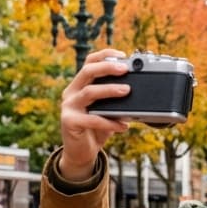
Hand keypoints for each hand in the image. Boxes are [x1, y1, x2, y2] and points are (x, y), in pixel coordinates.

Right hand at [59, 49, 130, 180]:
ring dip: (109, 90)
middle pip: (87, 72)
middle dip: (107, 68)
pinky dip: (110, 122)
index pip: (88, 62)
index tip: (122, 55)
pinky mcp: (70, 122)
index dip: (104, 56)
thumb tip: (137, 89)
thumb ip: (116, 100)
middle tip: (125, 69)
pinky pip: (92, 119)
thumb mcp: (107, 110)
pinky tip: (123, 125)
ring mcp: (69, 106)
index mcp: (79, 85)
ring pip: (89, 92)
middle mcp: (71, 92)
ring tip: (127, 91)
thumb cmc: (96, 128)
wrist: (81, 152)